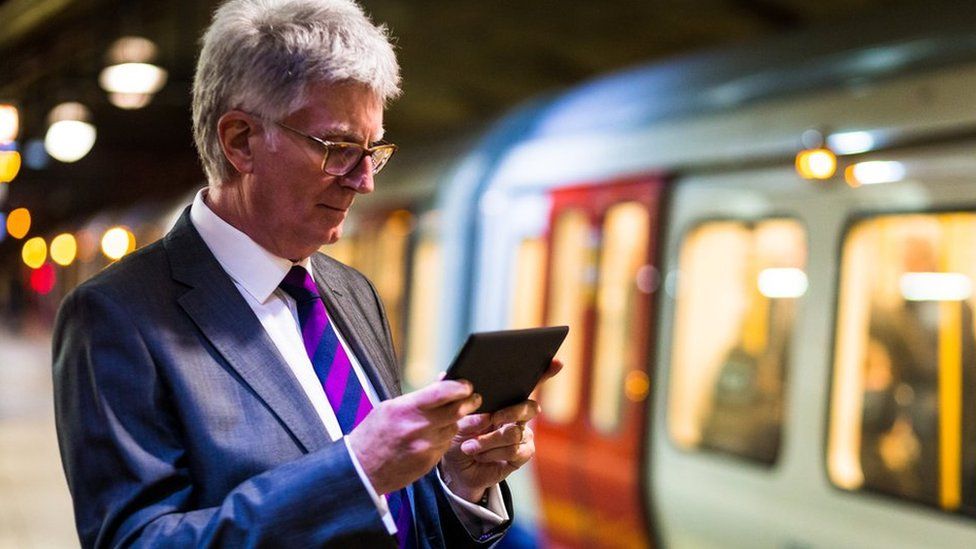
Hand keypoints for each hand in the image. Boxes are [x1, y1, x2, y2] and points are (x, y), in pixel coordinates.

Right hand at [347, 380, 481, 495]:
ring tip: (446, 418)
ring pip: (453, 429)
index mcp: (406, 409)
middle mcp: (418, 428)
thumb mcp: (390, 408)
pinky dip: (444, 438)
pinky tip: (434, 436)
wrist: (361, 470)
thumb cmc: (373, 435)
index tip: (467, 385)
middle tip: (474, 398)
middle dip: (469, 402)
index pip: (443, 392)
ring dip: (454, 422)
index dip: (460, 387)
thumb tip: (443, 382)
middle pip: (456, 411)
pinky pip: (445, 445)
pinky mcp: (429, 462)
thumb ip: (418, 397)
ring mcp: (425, 447)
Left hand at [439, 359, 562, 502]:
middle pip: (529, 408)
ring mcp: (523, 435)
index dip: (545, 372)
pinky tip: (478, 454)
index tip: (556, 362)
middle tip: (492, 417)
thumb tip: (450, 378)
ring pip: (515, 432)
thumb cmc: (457, 434)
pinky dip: (491, 453)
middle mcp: (519, 415)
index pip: (529, 382)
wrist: (455, 466)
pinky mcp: (522, 454)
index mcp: (505, 398)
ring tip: (470, 446)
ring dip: (489, 440)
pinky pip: (514, 451)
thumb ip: (453, 395)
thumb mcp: (452, 413)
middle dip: (510, 412)